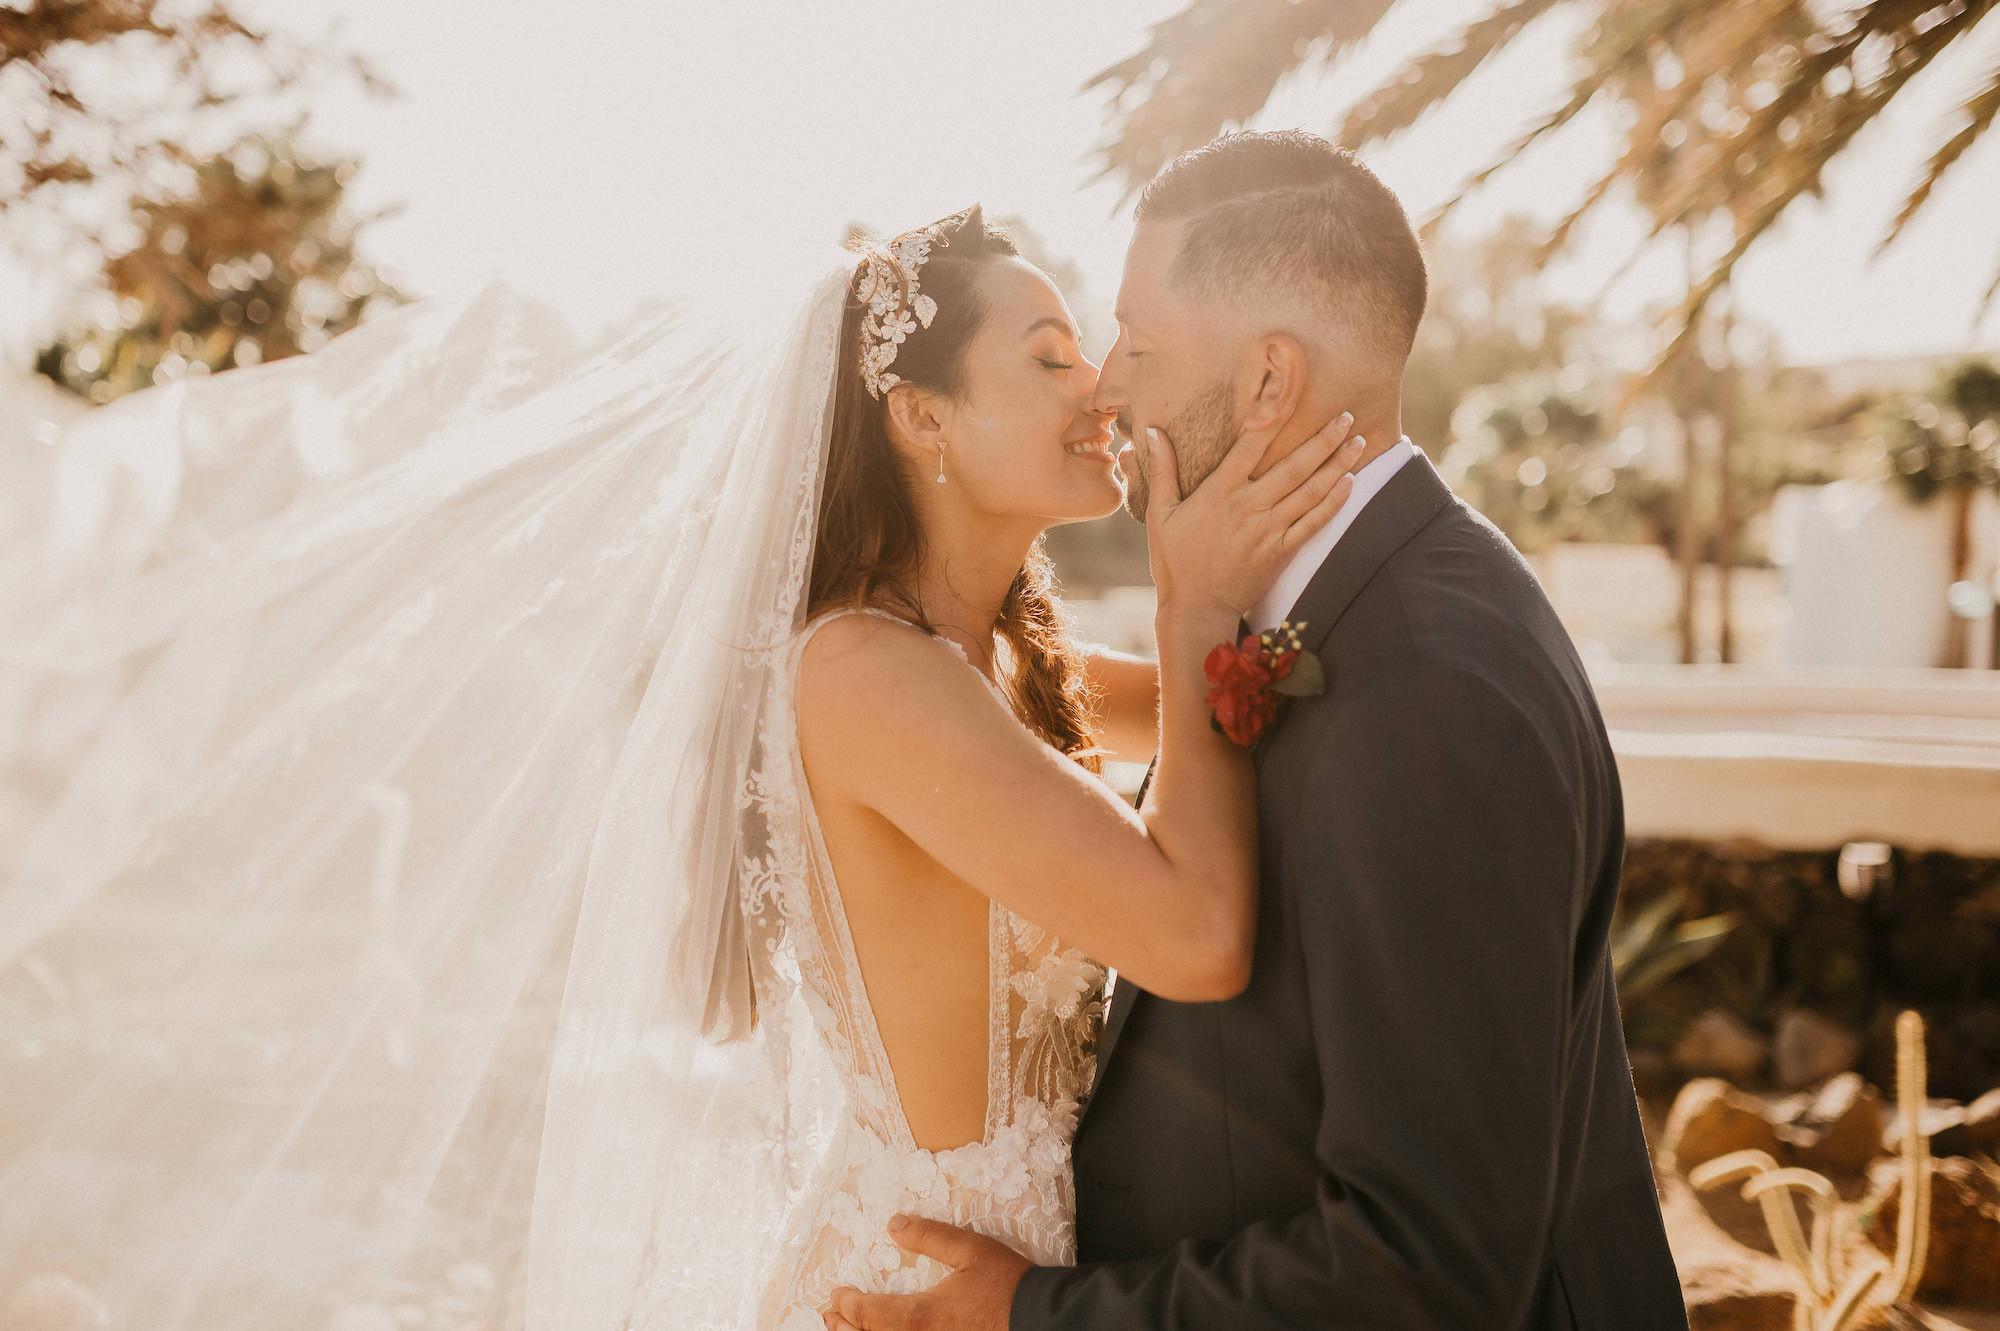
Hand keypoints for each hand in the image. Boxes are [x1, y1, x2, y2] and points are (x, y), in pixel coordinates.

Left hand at [823, 1214, 1029, 1330]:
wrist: (1041, 1321)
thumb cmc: (1007, 1286)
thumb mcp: (970, 1250)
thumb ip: (930, 1236)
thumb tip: (894, 1224)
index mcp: (920, 1316)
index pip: (868, 1313)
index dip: (846, 1304)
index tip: (836, 1293)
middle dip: (843, 1327)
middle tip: (830, 1315)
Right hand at [1144, 412, 1363, 616]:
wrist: (1196, 609)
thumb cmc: (1174, 561)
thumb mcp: (1159, 514)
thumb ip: (1162, 470)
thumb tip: (1151, 431)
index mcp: (1219, 492)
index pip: (1250, 444)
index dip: (1272, 415)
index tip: (1290, 392)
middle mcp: (1248, 506)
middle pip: (1294, 465)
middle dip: (1324, 440)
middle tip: (1348, 416)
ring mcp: (1268, 530)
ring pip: (1310, 491)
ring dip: (1338, 465)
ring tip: (1359, 443)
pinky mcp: (1281, 551)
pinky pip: (1314, 523)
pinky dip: (1334, 502)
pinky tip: (1350, 483)